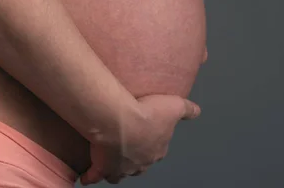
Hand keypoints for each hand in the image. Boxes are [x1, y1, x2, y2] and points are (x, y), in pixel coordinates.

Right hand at [79, 94, 200, 184]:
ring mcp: (121, 167)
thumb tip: (196, 110)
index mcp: (156, 149)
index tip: (147, 133)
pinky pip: (95, 176)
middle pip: (139, 163)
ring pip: (120, 173)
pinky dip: (91, 177)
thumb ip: (186, 109)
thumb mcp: (173, 106)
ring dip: (116, 169)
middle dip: (135, 156)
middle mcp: (140, 162)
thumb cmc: (145, 112)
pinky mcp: (103, 166)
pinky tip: (86, 177)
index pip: (157, 149)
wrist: (120, 120)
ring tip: (111, 162)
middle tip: (128, 145)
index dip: (153, 142)